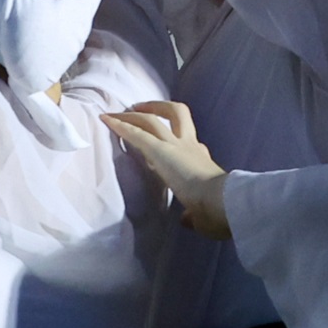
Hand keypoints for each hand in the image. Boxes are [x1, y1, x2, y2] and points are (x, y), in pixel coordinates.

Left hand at [107, 99, 231, 239]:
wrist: (221, 201)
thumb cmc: (218, 208)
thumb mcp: (204, 213)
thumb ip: (193, 215)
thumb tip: (187, 219)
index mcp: (201, 160)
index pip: (187, 141)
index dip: (175, 138)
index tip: (162, 140)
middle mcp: (189, 146)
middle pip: (176, 113)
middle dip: (158, 108)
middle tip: (140, 108)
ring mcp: (175, 146)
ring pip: (153, 119)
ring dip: (133, 115)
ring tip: (115, 114)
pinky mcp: (160, 150)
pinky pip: (137, 134)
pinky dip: (120, 126)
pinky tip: (107, 120)